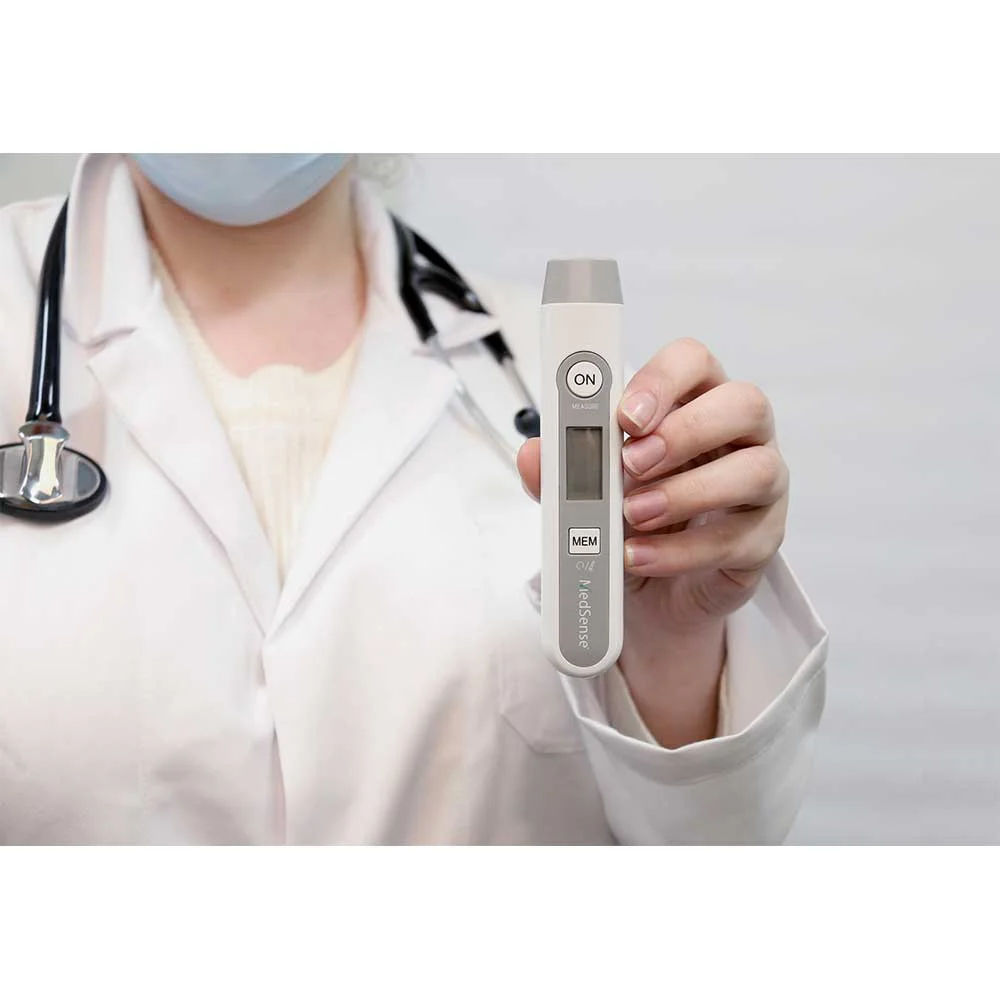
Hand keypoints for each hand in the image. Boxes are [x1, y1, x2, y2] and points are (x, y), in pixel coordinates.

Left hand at [516, 338, 788, 745]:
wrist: (652, 592)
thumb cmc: (633, 520)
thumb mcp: (588, 494)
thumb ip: (561, 472)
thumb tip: (533, 455)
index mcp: (694, 402)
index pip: (692, 362)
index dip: (661, 379)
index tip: (623, 414)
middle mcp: (737, 436)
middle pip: (744, 404)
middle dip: (683, 432)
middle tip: (632, 463)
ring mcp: (760, 487)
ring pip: (757, 470)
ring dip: (686, 493)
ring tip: (635, 514)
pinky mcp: (761, 540)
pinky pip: (738, 538)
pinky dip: (681, 551)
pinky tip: (642, 556)